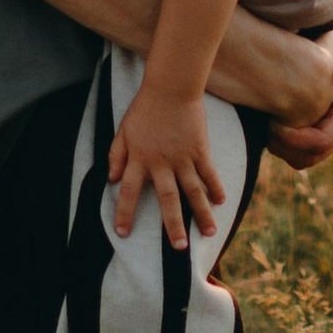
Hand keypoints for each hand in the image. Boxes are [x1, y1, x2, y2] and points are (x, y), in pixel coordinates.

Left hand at [109, 78, 227, 247]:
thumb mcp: (124, 130)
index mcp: (139, 159)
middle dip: (173, 225)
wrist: (170, 86)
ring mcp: (182, 157)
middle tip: (179, 247)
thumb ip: (116, 155)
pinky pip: (209, 172)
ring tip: (209, 233)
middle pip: (168, 199)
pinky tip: (220, 201)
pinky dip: (215, 186)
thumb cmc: (144, 107)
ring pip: (193, 190)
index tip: (123, 233)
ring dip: (201, 213)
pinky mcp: (199, 148)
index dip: (124, 213)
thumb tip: (111, 179)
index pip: (128, 192)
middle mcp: (161, 163)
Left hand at [267, 0, 332, 170]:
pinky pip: (298, 147)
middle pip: (312, 155)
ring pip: (304, 156)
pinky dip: (282, 142)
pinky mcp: (317, 122)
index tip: (274, 125)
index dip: (299, 140)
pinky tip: (267, 122)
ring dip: (283, 149)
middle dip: (287, 149)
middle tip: (263, 130)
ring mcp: (330, 125)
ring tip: (263, 128)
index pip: (324, 140)